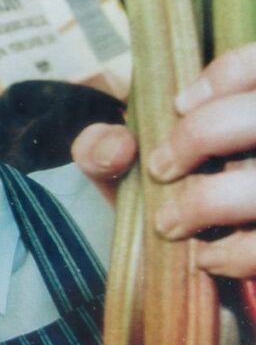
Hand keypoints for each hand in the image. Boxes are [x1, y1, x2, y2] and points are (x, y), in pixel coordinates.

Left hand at [72, 44, 255, 278]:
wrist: (183, 269)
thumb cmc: (168, 200)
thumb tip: (116, 147)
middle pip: (255, 116)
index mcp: (253, 111)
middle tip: (162, 169)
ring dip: (206, 202)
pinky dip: (236, 254)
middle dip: (201, 135)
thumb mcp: (128, 167)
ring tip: (169, 224)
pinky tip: (206, 258)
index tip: (178, 106)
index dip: (224, 75)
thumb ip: (103, 146)